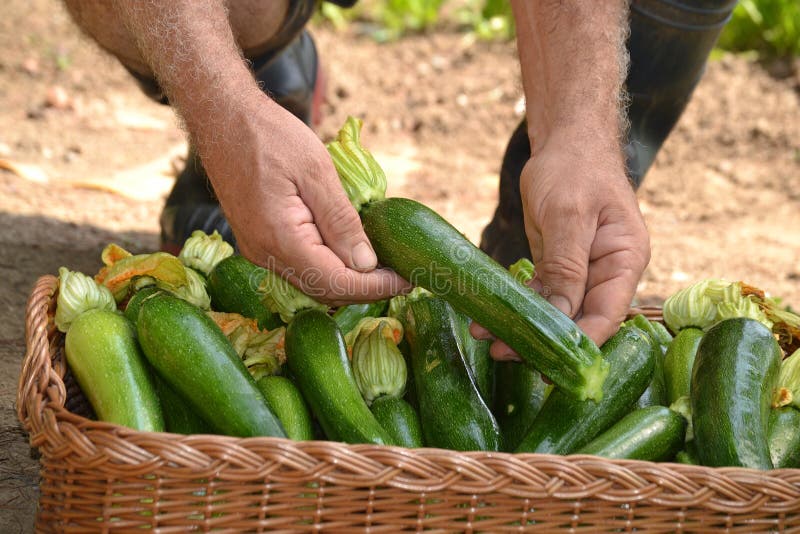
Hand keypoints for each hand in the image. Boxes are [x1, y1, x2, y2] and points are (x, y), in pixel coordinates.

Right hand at [197, 91, 410, 304]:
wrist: (222, 118)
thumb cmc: (270, 136)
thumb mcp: (316, 172)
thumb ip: (341, 221)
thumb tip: (366, 264)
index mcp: (280, 239)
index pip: (337, 282)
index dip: (376, 286)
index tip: (409, 279)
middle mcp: (265, 254)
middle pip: (325, 290)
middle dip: (367, 288)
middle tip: (403, 274)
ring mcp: (259, 251)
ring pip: (312, 283)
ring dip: (349, 280)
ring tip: (385, 266)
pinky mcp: (259, 242)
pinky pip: (300, 268)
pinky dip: (330, 267)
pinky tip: (352, 252)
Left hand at [472, 133, 649, 355]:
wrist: (564, 142)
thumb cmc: (575, 169)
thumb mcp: (569, 214)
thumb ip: (566, 265)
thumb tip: (560, 314)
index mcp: (625, 260)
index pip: (607, 314)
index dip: (581, 343)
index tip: (553, 366)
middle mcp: (607, 271)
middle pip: (580, 318)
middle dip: (545, 340)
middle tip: (506, 354)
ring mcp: (582, 270)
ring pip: (556, 311)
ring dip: (524, 326)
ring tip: (488, 341)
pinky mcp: (559, 265)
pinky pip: (540, 293)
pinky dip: (517, 305)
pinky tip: (490, 318)